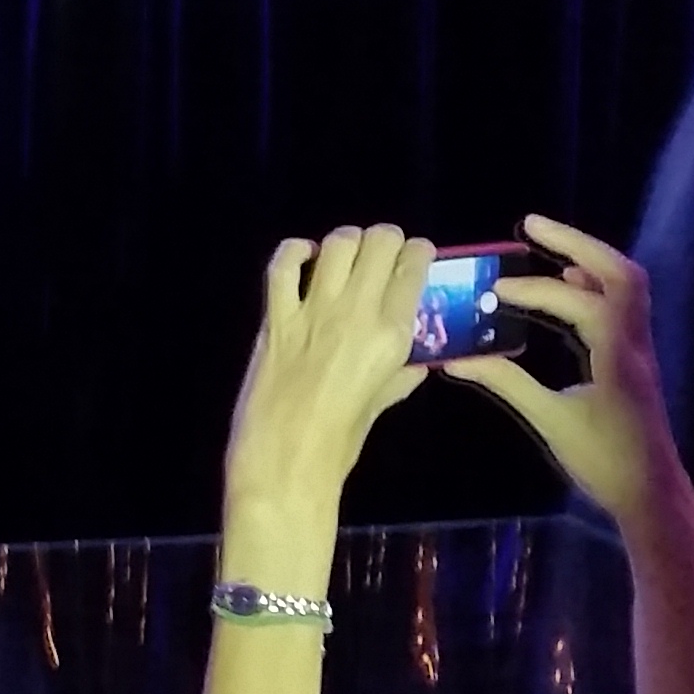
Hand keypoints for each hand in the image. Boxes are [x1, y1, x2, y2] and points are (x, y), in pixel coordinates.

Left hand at [223, 227, 432, 533]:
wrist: (286, 456)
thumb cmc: (340, 440)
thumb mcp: (382, 403)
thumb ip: (400, 376)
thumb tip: (416, 363)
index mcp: (392, 335)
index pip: (412, 269)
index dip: (418, 252)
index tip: (418, 252)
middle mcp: (356, 313)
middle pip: (378, 244)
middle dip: (386, 238)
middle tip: (384, 247)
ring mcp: (312, 311)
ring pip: (336, 245)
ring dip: (346, 240)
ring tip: (348, 249)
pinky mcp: (275, 317)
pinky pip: (282, 266)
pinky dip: (294, 251)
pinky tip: (303, 255)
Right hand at [443, 214, 693, 530]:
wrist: (653, 492)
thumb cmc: (605, 460)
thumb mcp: (551, 421)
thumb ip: (507, 383)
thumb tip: (456, 359)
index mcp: (618, 356)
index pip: (580, 303)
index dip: (535, 291)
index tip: (494, 293)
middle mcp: (636, 342)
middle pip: (619, 272)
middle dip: (575, 242)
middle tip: (529, 225)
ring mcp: (640, 348)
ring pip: (626, 284)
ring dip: (587, 257)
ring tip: (545, 245)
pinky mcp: (635, 357)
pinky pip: (622, 303)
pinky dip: (594, 283)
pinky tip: (567, 283)